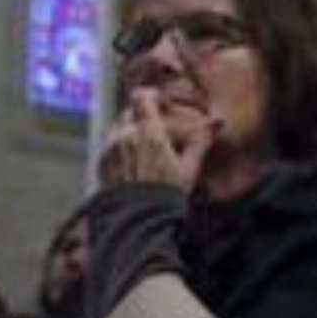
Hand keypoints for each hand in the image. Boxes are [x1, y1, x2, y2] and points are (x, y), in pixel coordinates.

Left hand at [97, 87, 216, 191]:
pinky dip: (121, 147)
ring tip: (144, 150)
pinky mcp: (102, 163)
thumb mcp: (188, 170)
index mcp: (148, 133)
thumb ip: (199, 143)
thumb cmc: (165, 197)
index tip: (160, 104)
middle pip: (130, 112)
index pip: (142, 97)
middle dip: (142, 117)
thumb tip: (214, 126)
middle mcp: (125, 136)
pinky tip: (133, 164)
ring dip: (130, 131)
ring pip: (118, 127)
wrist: (137, 221)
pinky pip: (110, 145)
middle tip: (156, 130)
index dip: (151, 96)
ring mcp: (110, 149)